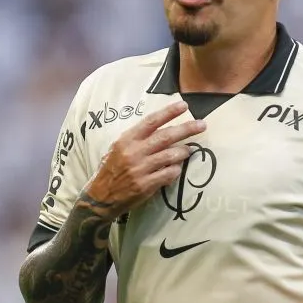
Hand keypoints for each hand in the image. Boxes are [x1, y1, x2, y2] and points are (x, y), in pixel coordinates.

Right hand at [84, 101, 205, 219]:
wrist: (100, 197)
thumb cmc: (111, 169)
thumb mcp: (118, 148)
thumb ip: (138, 139)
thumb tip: (163, 129)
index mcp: (126, 139)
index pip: (151, 121)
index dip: (169, 112)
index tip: (184, 106)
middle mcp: (133, 152)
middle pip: (166, 136)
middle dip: (186, 129)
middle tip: (202, 125)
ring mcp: (140, 169)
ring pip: (170, 156)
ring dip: (183, 152)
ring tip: (188, 150)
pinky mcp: (145, 185)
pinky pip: (168, 174)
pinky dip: (175, 170)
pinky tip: (176, 169)